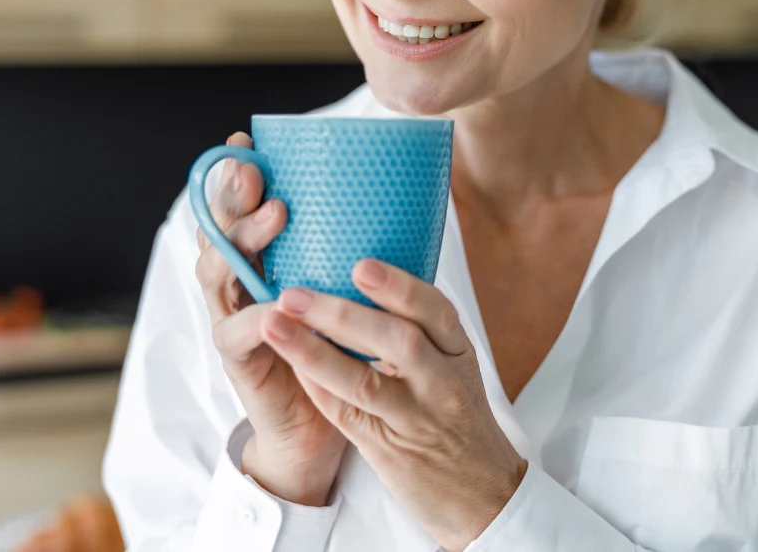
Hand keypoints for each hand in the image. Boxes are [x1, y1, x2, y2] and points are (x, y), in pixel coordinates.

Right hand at [194, 132, 347, 505]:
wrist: (319, 423)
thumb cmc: (334, 345)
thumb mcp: (339, 287)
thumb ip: (342, 248)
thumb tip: (389, 192)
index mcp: (258, 257)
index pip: (238, 206)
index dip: (236, 173)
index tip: (248, 141)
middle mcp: (235, 281)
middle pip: (219, 227)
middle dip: (232, 193)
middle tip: (253, 168)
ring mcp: (229, 317)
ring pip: (218, 271)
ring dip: (244, 240)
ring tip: (276, 215)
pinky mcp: (238, 358)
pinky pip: (237, 332)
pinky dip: (257, 316)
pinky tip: (277, 305)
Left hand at [264, 259, 527, 550]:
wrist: (483, 491)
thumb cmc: (459, 419)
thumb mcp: (455, 369)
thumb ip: (421, 331)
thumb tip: (366, 276)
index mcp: (459, 354)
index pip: (436, 312)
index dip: (399, 287)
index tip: (360, 265)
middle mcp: (444, 384)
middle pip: (398, 341)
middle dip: (343, 314)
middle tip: (295, 293)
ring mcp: (418, 419)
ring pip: (364, 381)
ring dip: (314, 350)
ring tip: (275, 324)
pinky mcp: (392, 449)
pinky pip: (348, 415)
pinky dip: (318, 388)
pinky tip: (291, 364)